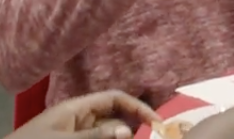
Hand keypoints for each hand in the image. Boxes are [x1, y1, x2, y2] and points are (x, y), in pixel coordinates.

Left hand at [8, 90, 153, 138]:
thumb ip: (94, 136)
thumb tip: (127, 130)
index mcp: (77, 108)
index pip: (115, 99)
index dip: (137, 107)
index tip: (157, 123)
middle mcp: (79, 118)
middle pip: (115, 117)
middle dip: (135, 126)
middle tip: (155, 136)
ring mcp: (76, 133)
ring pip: (108, 132)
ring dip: (123, 134)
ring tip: (144, 138)